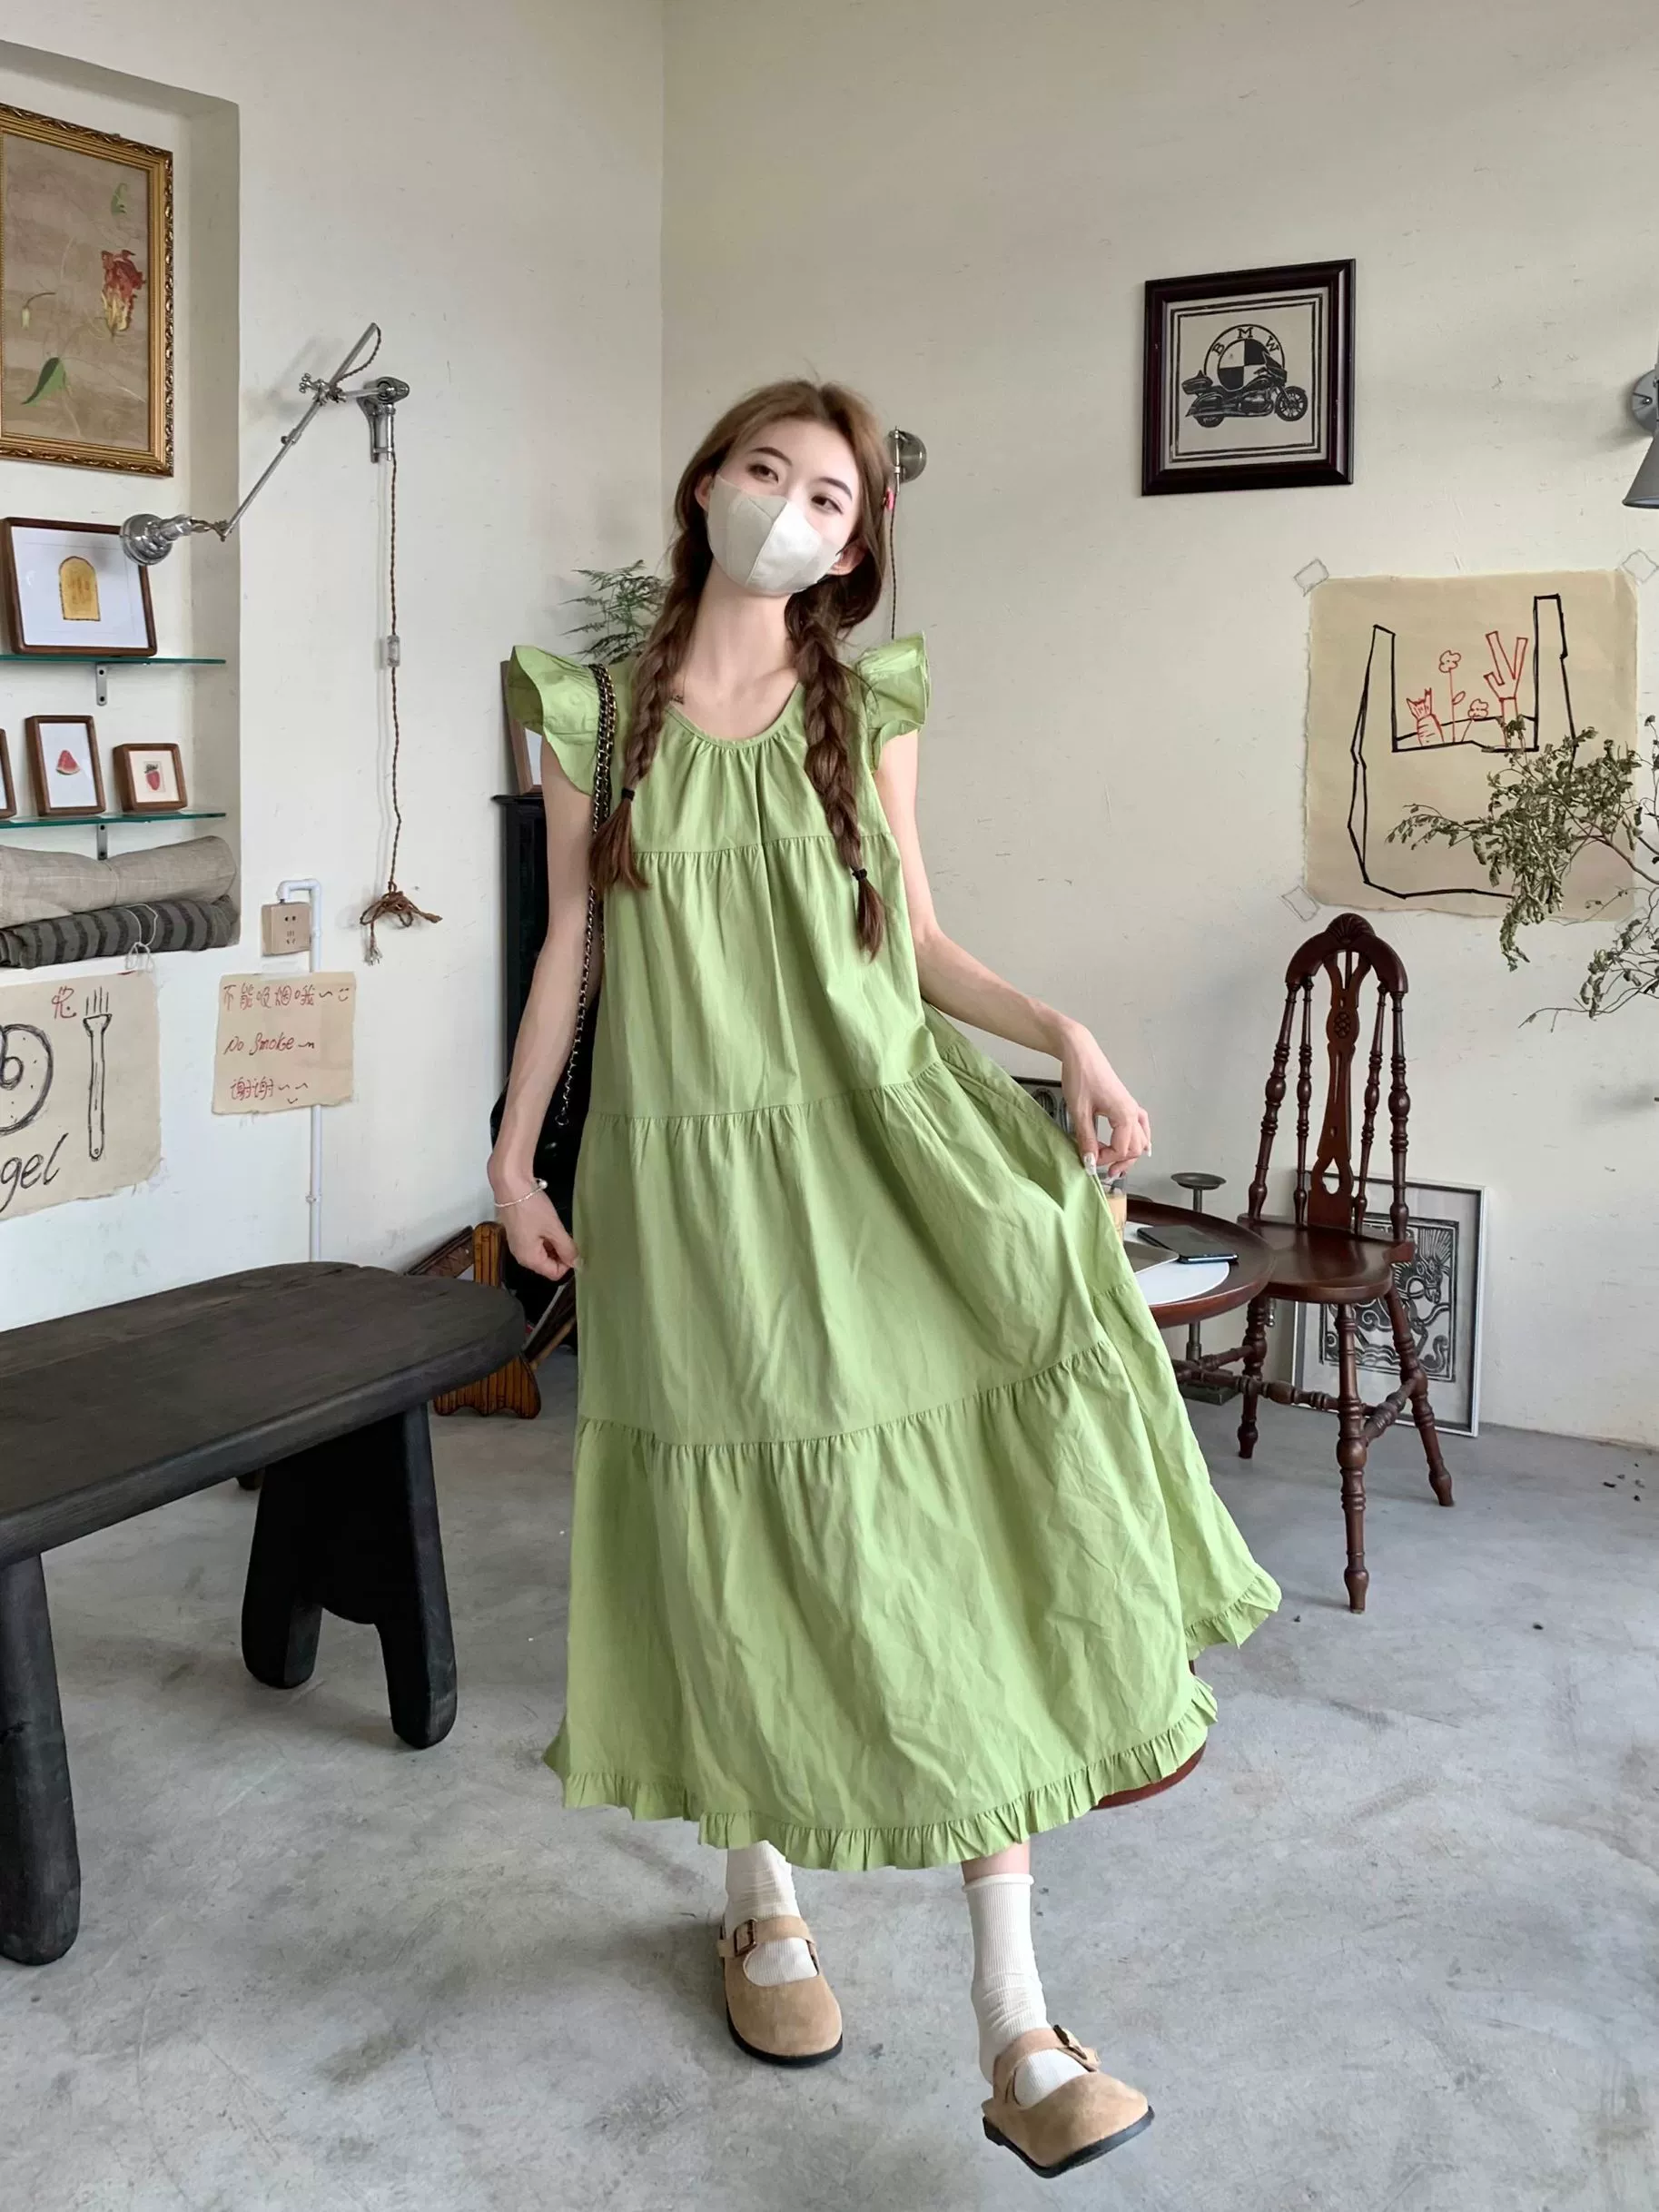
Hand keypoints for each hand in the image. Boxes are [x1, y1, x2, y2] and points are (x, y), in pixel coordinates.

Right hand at [490, 1169, 578, 1280]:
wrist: (510, 1185)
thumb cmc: (531, 1207)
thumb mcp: (554, 1228)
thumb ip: (567, 1248)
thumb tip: (577, 1264)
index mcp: (529, 1259)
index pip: (554, 1274)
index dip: (568, 1264)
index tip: (575, 1247)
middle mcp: (521, 1257)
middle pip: (548, 1265)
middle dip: (561, 1254)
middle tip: (569, 1236)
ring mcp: (518, 1245)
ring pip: (542, 1253)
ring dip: (554, 1245)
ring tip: (560, 1229)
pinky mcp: (517, 1234)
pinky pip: (535, 1244)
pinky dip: (545, 1238)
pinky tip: (550, 1225)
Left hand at [1058, 1024, 1151, 1175]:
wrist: (1081, 1053)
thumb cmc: (1080, 1077)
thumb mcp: (1079, 1111)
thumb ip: (1086, 1139)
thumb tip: (1090, 1161)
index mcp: (1124, 1115)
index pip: (1121, 1149)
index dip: (1105, 1160)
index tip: (1088, 1161)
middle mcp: (1133, 1112)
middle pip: (1135, 1148)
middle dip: (1121, 1161)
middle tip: (1104, 1171)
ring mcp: (1132, 1107)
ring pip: (1141, 1139)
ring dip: (1131, 1154)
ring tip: (1117, 1165)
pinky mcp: (1126, 1103)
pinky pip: (1141, 1125)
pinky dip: (1139, 1138)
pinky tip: (1137, 1145)